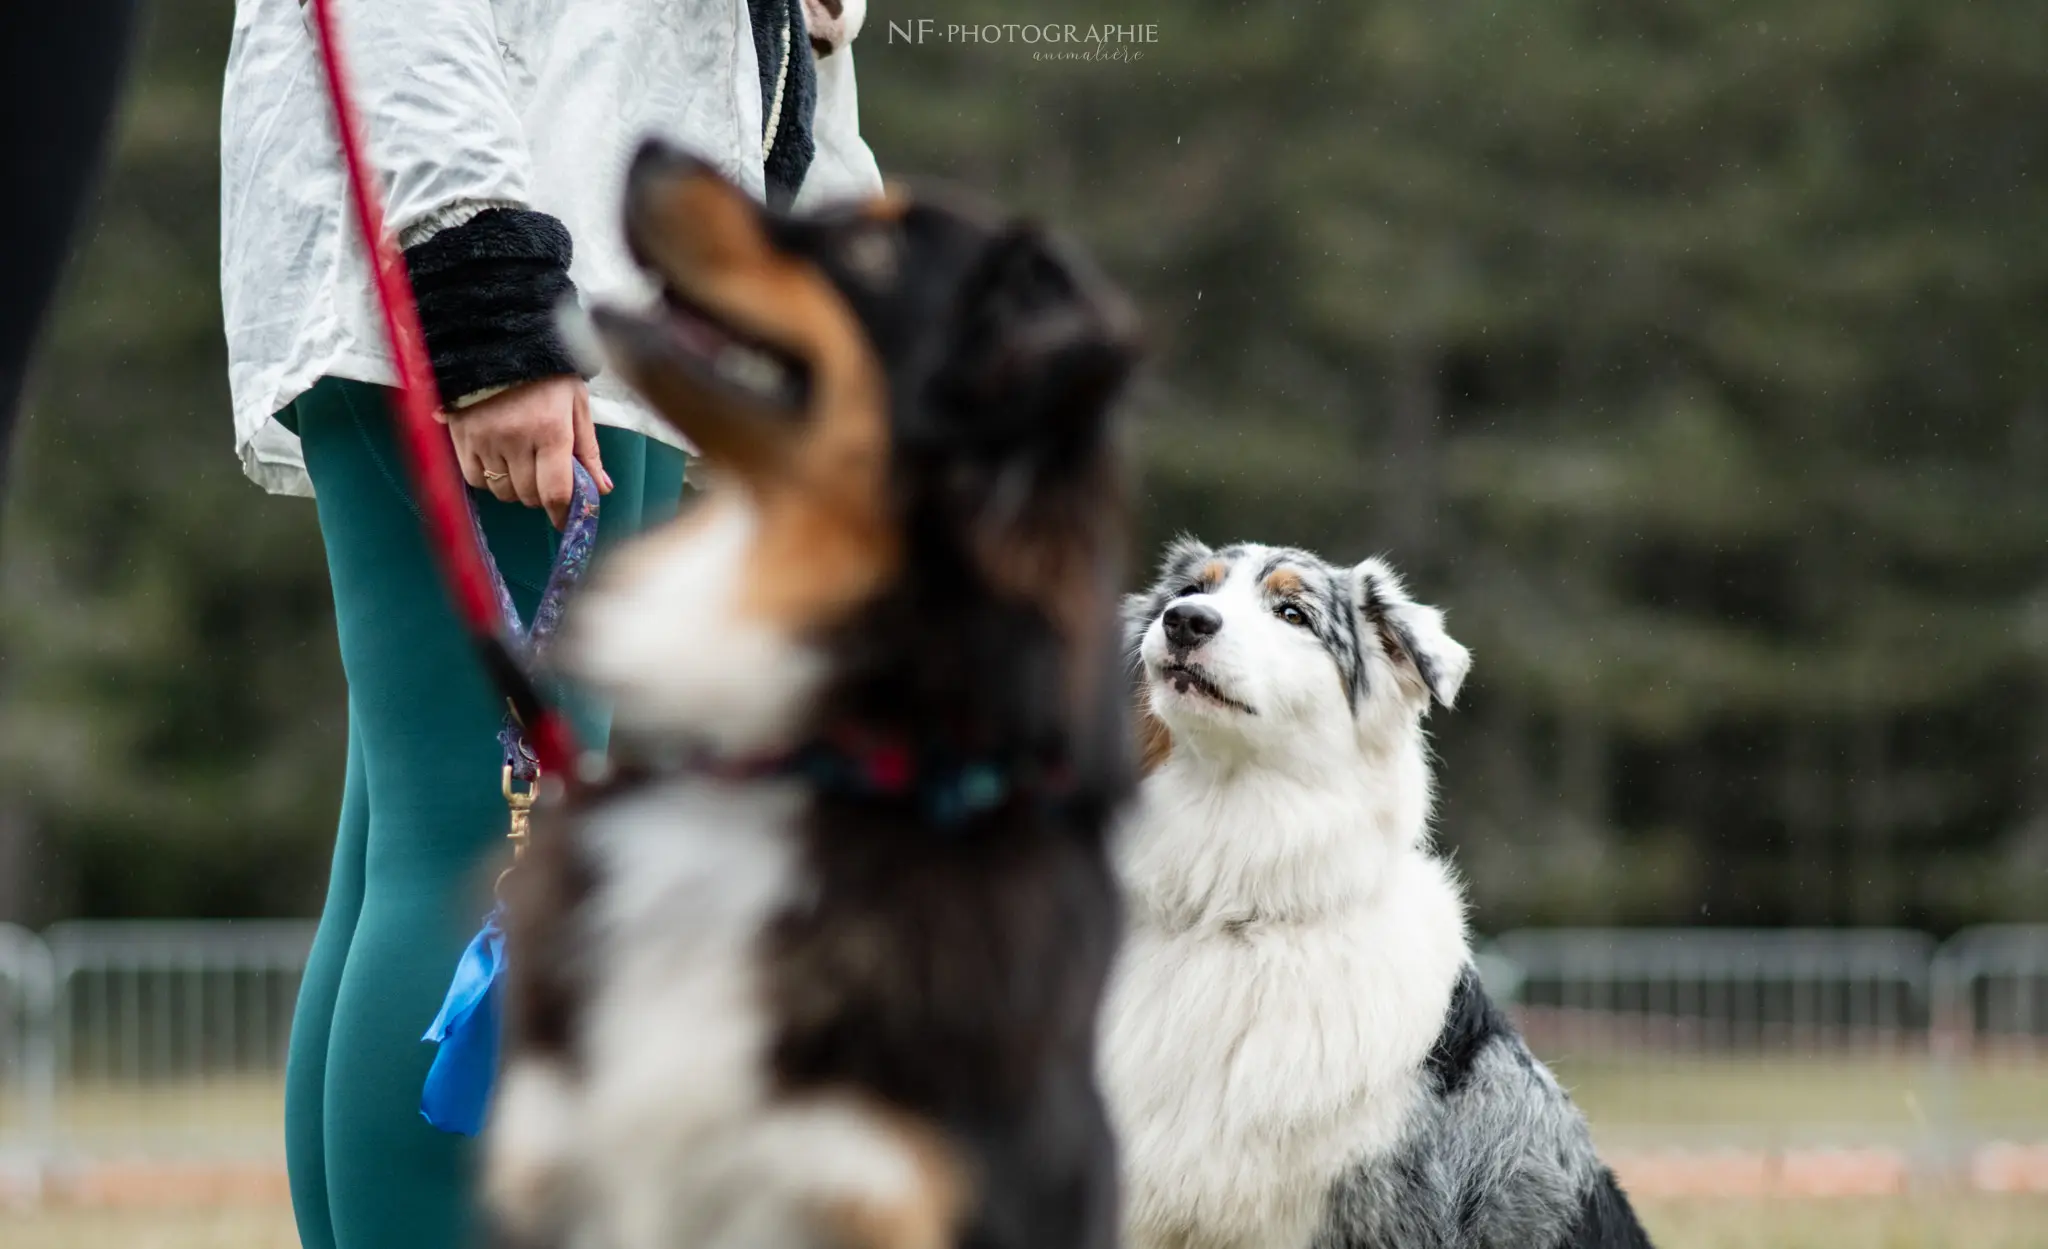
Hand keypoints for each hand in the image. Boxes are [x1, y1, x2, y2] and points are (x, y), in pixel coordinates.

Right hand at [441, 376, 613, 527]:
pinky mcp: (460, 437)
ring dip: (516, 487)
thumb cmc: (545, 372)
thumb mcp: (576, 403)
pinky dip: (488, 478)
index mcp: (551, 431)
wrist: (496, 339)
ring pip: (502, 490)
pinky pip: (475, 479)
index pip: (556, 492)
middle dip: (541, 494)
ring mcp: (485, 440)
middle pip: (529, 496)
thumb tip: (601, 489)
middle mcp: (516, 440)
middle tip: (546, 476)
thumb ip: (588, 449)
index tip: (566, 520)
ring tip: (522, 464)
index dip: (562, 513)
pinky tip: (498, 461)